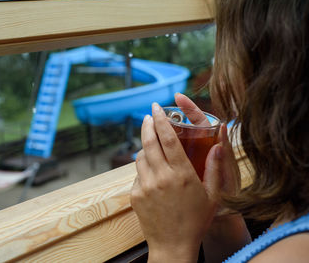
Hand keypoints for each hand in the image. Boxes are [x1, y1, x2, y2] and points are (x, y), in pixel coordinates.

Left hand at [130, 96, 222, 261]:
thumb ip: (215, 168)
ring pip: (140, 156)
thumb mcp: (212, 196)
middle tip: (148, 115)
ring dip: (144, 146)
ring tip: (152, 144)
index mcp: (181, 175)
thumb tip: (219, 145)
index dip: (161, 120)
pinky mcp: (135, 195)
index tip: (156, 108)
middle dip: (147, 125)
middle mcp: (160, 177)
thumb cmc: (195, 221)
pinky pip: (136, 173)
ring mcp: (145, 186)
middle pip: (149, 142)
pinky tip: (152, 172)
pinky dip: (143, 167)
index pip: (168, 139)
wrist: (173, 245)